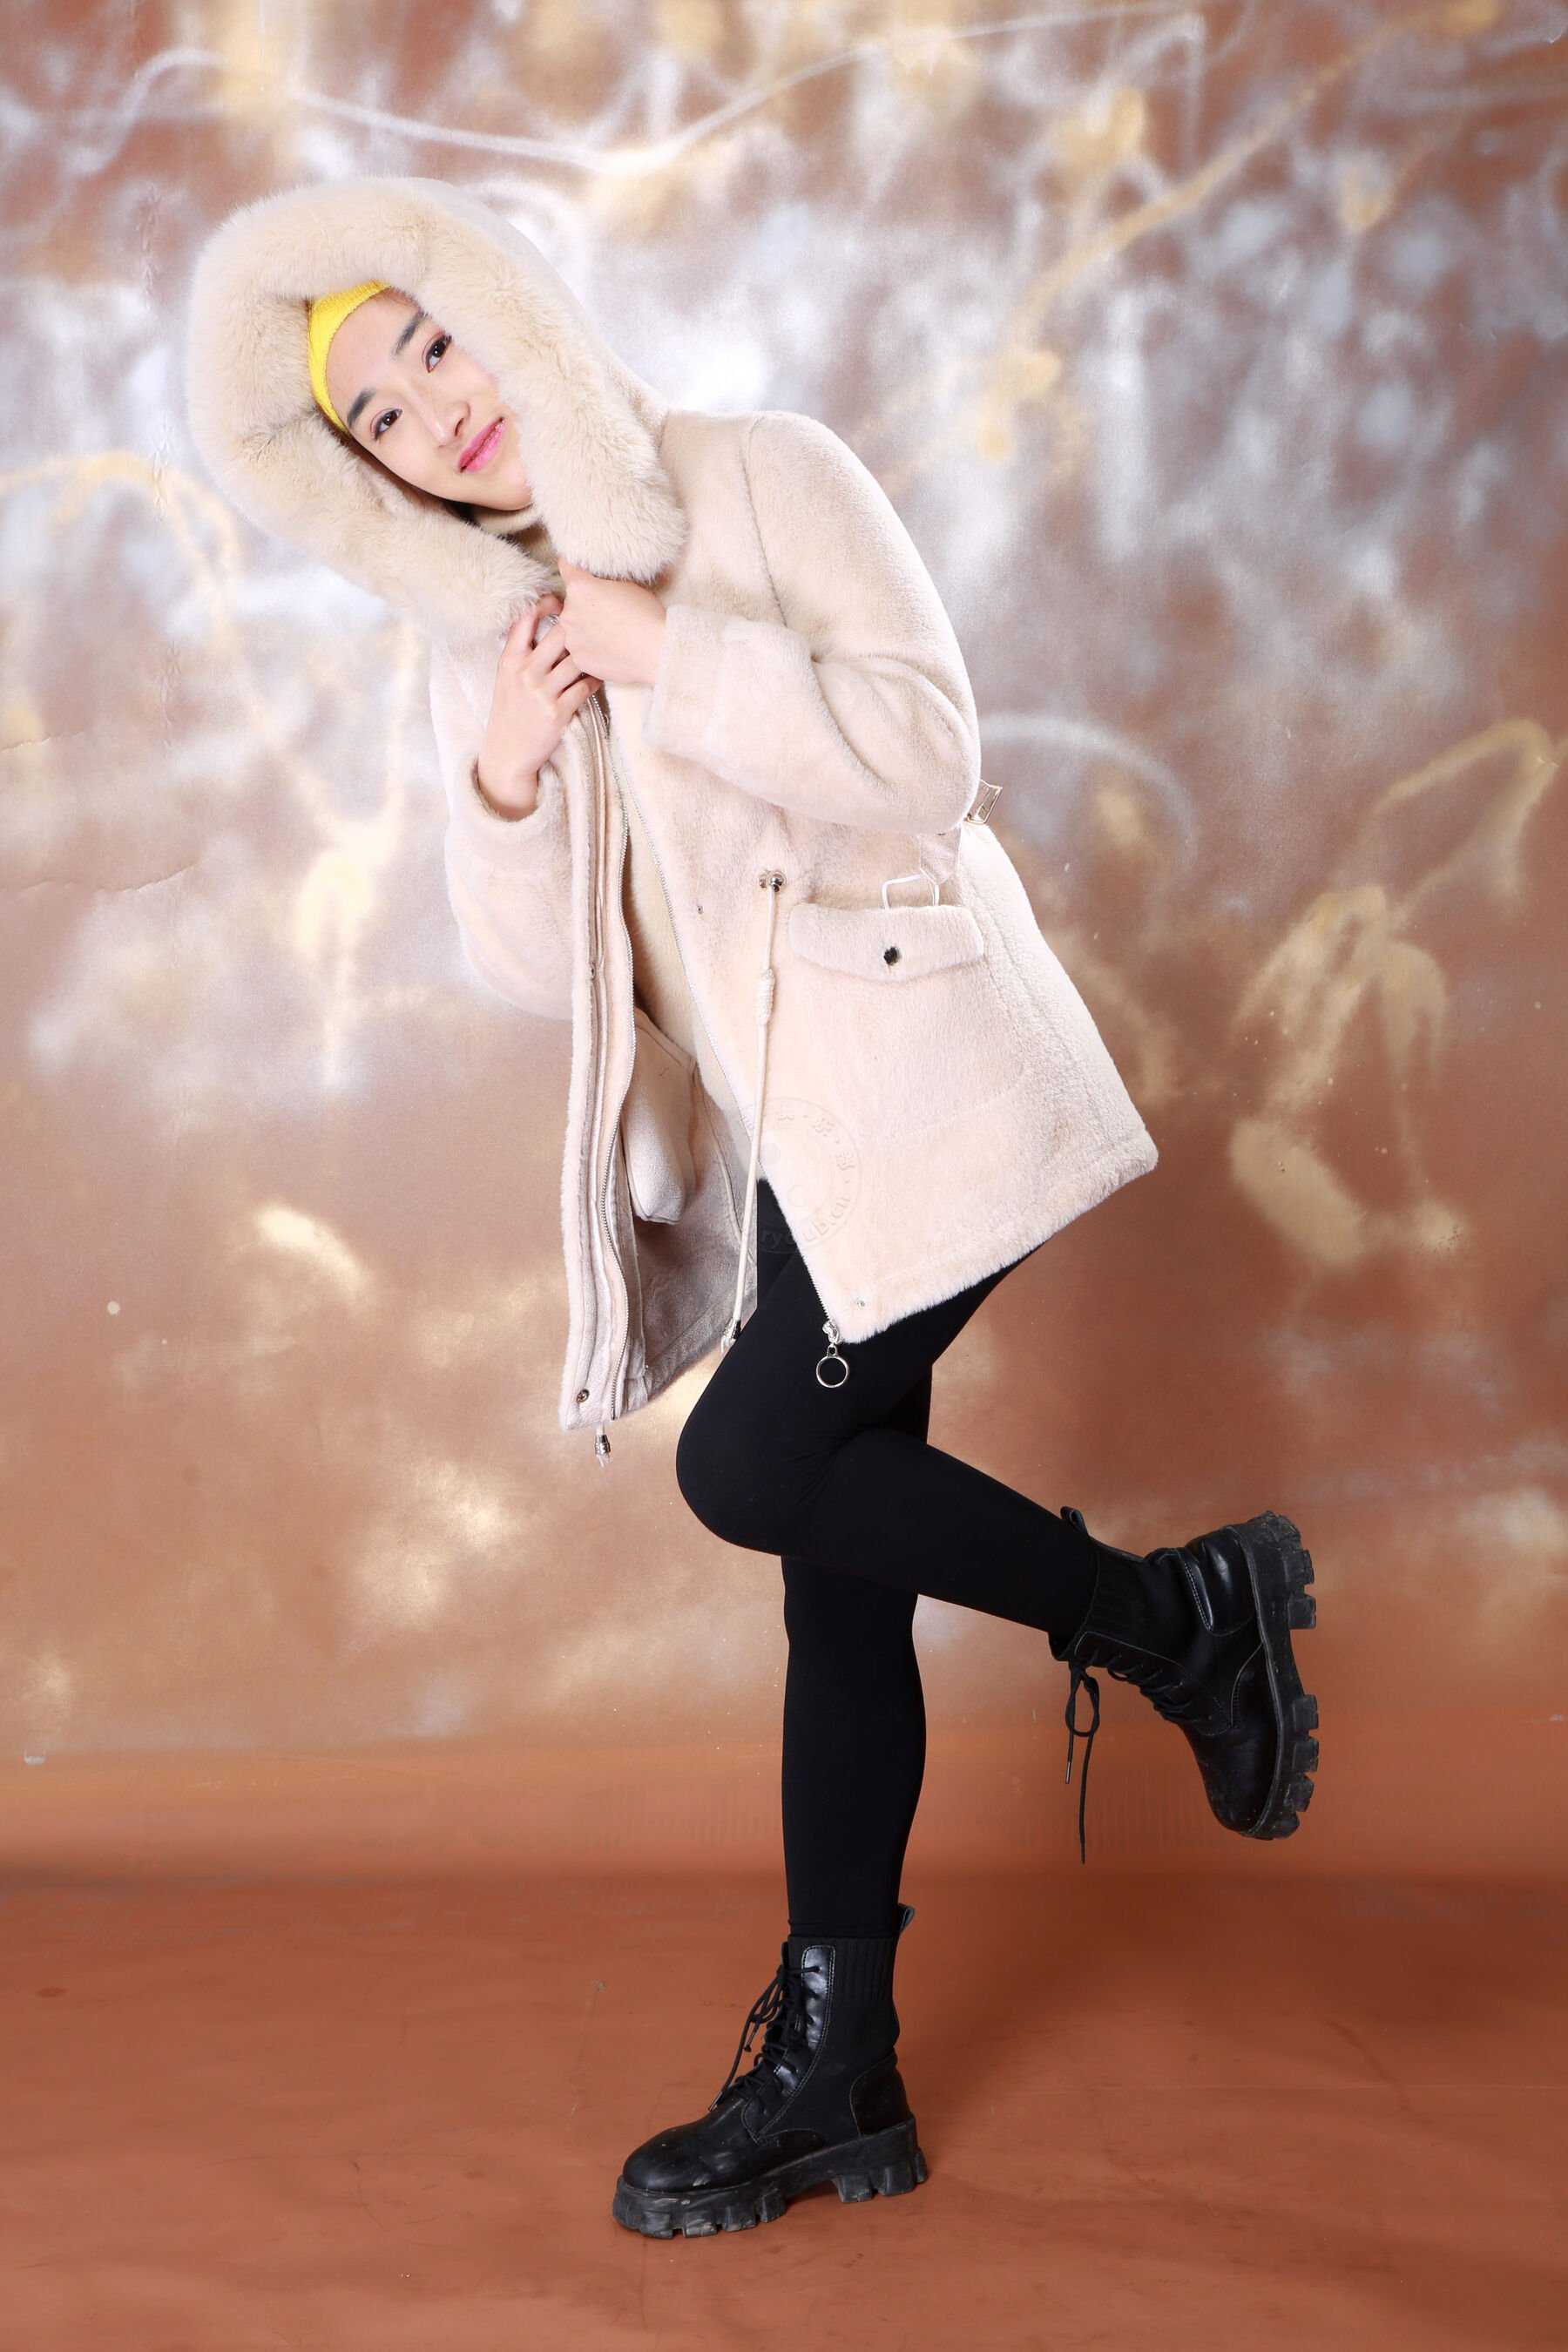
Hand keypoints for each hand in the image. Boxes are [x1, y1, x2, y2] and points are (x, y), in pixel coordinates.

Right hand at [477, 594, 601, 804]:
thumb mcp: (506, 676)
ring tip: (602, 652)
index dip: (547, 603)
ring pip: (577, 660)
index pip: (527, 617)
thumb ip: (521, 650)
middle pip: (561, 633)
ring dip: (592, 656)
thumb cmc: (510, 710)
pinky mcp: (558, 712)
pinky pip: (585, 688)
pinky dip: (595, 681)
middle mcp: (525, 671)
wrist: (508, 752)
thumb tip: (545, 622)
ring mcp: (542, 692)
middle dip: (581, 627)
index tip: (563, 603)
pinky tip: (599, 678)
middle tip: (595, 626)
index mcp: (510, 658)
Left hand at [554, 556, 667, 688]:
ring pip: (574, 628)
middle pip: (571, 602)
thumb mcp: (626, 584)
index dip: (575, 568)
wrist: (657, 651)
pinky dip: (591, 648)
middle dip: (584, 604)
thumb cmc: (647, 615)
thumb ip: (602, 582)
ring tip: (609, 635)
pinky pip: (581, 649)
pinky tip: (609, 649)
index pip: (566, 567)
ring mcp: (572, 638)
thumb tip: (596, 584)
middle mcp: (569, 612)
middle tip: (607, 612)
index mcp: (579, 587)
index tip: (580, 571)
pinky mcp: (579, 659)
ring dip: (585, 628)